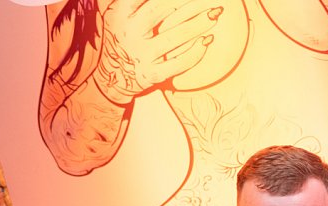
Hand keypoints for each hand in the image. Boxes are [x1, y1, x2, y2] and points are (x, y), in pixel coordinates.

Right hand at [94, 0, 221, 104]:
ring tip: (214, 14)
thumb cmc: (122, 36)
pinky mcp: (153, 74)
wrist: (113, 75)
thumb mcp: (120, 13)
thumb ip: (136, 1)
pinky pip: (179, 63)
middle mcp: (129, 32)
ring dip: (198, 24)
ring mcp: (142, 54)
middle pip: (161, 10)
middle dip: (186, 1)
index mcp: (121, 12)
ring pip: (175, 36)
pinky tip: (207, 41)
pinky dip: (195, 52)